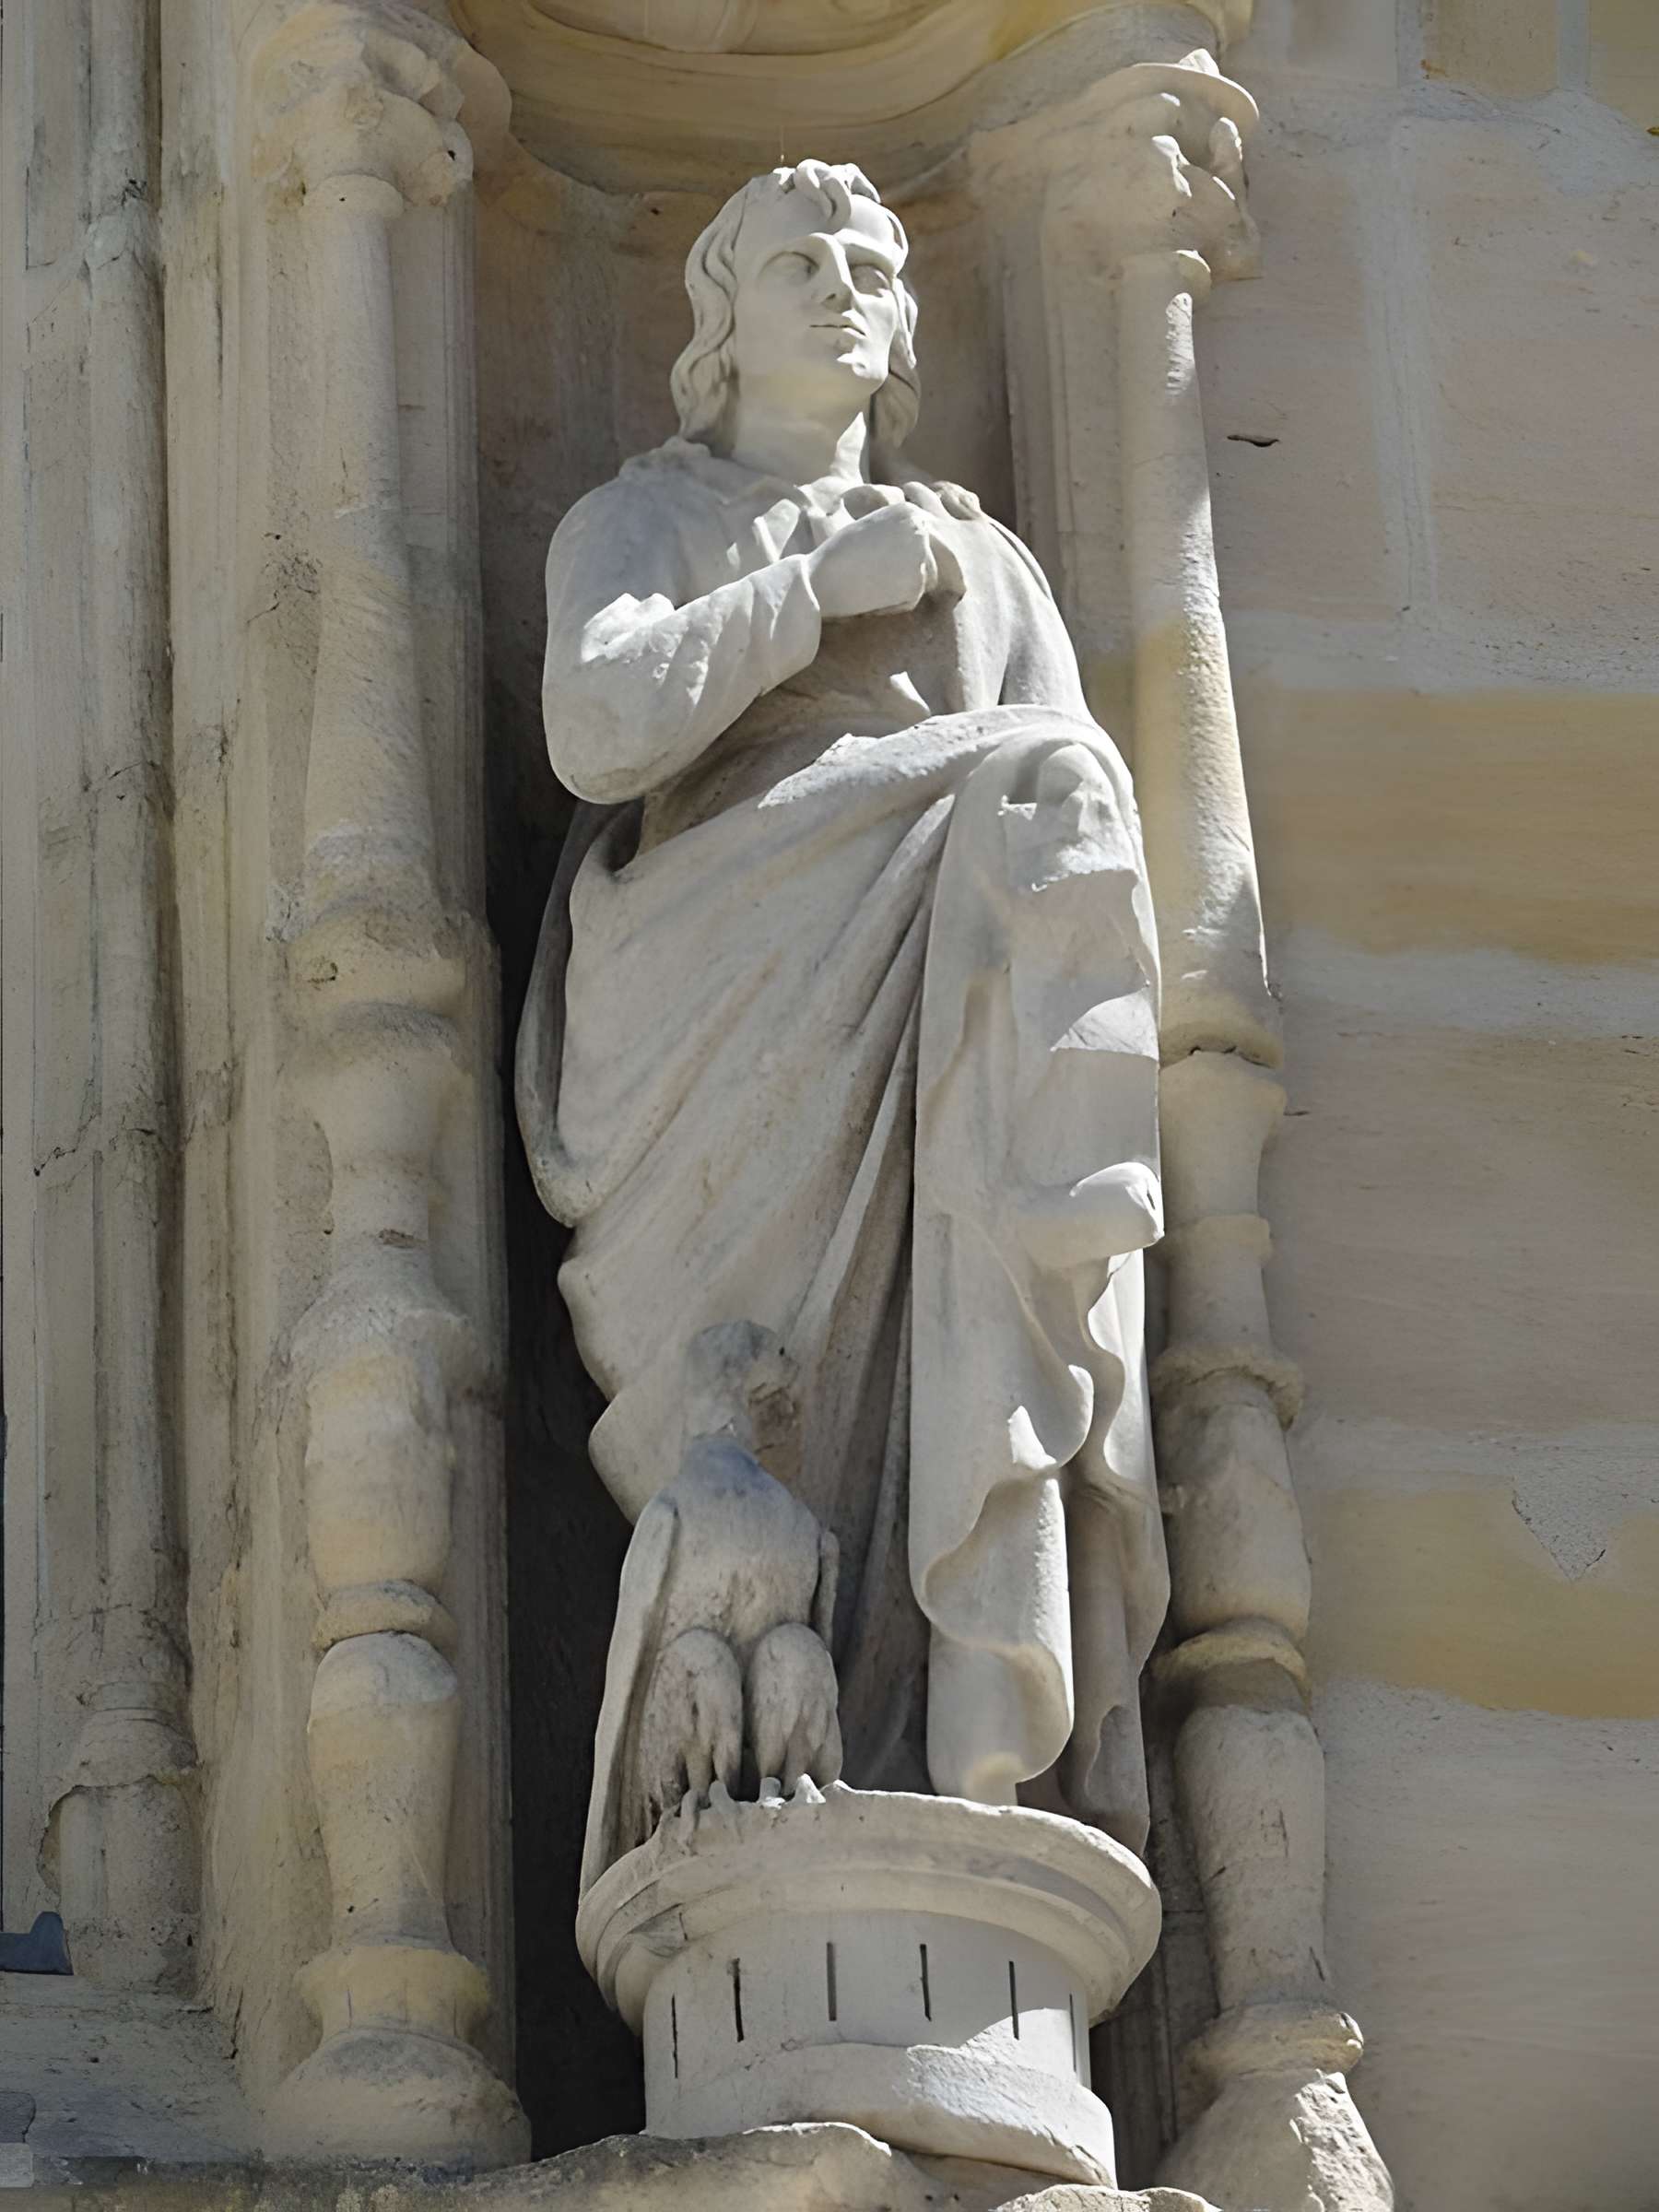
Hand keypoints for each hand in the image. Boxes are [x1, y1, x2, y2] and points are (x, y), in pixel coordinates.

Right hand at [808, 501, 963, 619]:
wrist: (819, 577)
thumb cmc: (838, 558)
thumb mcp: (873, 533)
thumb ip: (900, 535)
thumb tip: (926, 552)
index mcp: (909, 511)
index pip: (938, 535)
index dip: (946, 556)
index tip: (956, 571)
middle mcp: (920, 527)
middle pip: (949, 556)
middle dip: (954, 575)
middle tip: (960, 592)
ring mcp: (920, 552)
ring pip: (931, 580)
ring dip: (910, 591)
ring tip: (877, 588)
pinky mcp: (916, 579)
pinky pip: (914, 598)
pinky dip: (896, 604)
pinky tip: (873, 598)